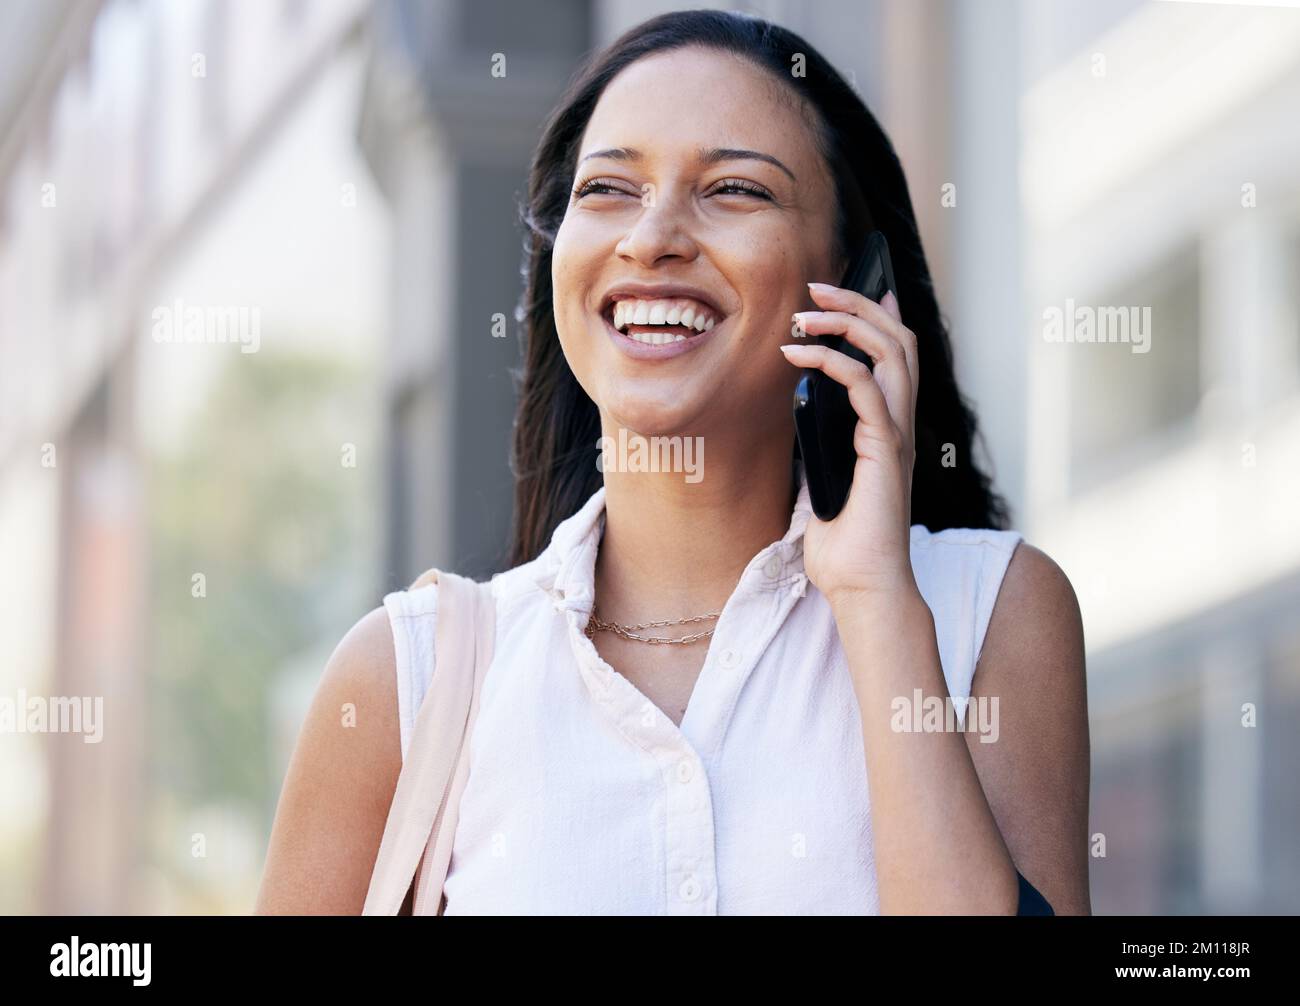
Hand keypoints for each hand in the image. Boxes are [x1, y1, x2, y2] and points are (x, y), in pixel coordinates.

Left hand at [780, 282, 919, 604]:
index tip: (852, 291)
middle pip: (898, 341)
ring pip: (890, 353)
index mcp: (891, 430)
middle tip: (818, 287)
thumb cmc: (845, 547)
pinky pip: (865, 389)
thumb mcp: (828, 483)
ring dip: (846, 323)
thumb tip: (804, 419)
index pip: (898, 357)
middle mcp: (901, 426)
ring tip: (804, 314)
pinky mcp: (884, 450)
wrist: (863, 586)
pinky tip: (799, 357)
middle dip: (859, 304)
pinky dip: (833, 363)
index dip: (879, 317)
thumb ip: (825, 448)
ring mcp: (896, 436)